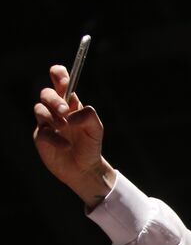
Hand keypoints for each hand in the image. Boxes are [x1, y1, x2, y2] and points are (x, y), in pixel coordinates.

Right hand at [33, 64, 114, 207]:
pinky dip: (54, 138)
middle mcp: (56, 111)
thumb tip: (72, 114)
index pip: (60, 82)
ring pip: (39, 109)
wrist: (85, 168)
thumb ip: (89, 116)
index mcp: (70, 104)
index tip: (62, 79)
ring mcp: (47, 123)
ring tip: (65, 128)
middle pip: (46, 94)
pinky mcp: (41, 137)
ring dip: (52, 117)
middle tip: (65, 111)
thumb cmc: (91, 145)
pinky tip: (65, 145)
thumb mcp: (96, 129)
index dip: (59, 75)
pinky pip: (42, 132)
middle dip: (54, 100)